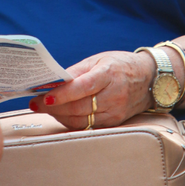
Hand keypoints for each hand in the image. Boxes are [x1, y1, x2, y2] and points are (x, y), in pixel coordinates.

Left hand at [28, 50, 155, 128]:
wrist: (149, 78)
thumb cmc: (120, 65)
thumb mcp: (99, 59)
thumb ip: (77, 71)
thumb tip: (53, 81)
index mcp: (109, 74)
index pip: (82, 87)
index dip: (62, 94)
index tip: (43, 97)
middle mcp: (114, 95)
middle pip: (78, 107)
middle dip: (54, 107)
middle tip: (35, 104)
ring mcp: (115, 112)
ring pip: (81, 120)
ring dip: (59, 116)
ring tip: (45, 108)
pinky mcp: (114, 123)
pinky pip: (87, 126)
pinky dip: (71, 121)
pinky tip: (61, 114)